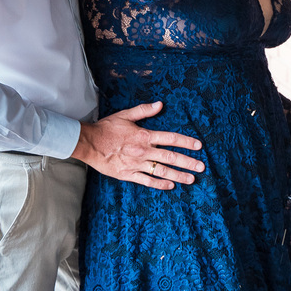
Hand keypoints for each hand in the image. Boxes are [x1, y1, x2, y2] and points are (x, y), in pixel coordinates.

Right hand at [71, 101, 204, 189]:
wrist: (89, 143)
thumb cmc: (107, 128)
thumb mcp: (125, 115)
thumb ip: (144, 111)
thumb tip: (160, 104)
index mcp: (144, 136)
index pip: (170, 139)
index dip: (186, 142)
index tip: (198, 146)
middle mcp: (143, 151)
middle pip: (170, 158)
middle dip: (188, 163)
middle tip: (201, 167)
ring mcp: (136, 164)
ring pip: (161, 171)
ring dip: (178, 176)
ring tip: (191, 179)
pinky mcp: (128, 175)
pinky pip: (147, 181)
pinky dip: (160, 184)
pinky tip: (170, 186)